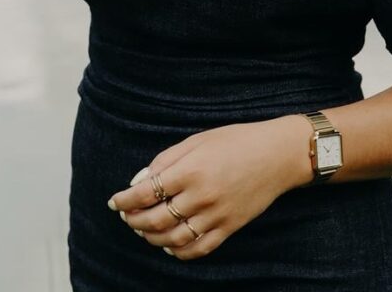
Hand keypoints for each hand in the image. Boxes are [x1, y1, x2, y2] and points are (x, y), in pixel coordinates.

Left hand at [106, 116, 309, 260]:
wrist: (277, 155)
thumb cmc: (236, 140)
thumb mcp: (198, 140)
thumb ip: (166, 159)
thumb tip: (139, 180)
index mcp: (190, 169)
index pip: (145, 192)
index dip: (125, 200)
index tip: (114, 202)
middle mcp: (201, 196)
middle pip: (155, 220)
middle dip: (134, 221)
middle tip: (126, 217)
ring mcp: (216, 215)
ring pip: (173, 239)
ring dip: (151, 238)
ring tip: (144, 231)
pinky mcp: (229, 228)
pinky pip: (198, 249)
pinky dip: (179, 251)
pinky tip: (169, 244)